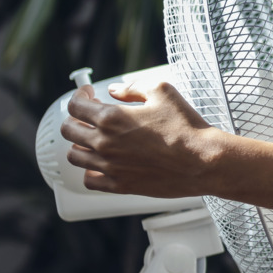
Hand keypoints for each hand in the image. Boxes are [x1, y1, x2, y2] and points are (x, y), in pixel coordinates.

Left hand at [60, 79, 223, 197]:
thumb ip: (134, 87)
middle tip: (86, 117)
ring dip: (79, 145)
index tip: (87, 96)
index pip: (76, 106)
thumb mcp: (163, 92)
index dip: (78, 97)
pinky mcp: (120, 185)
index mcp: (112, 118)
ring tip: (91, 141)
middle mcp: (105, 143)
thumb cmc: (186, 127)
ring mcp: (110, 166)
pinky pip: (89, 180)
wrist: (203, 160)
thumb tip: (115, 90)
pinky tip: (99, 165)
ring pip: (74, 156)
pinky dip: (90, 171)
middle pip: (69, 130)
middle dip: (75, 119)